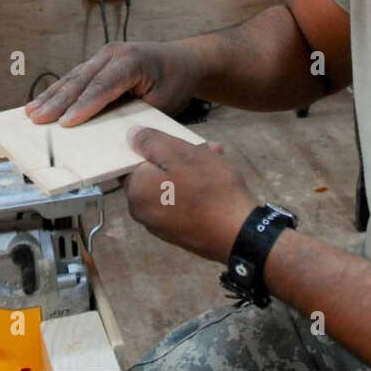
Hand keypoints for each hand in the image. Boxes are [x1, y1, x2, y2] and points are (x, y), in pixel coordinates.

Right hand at [25, 42, 203, 126]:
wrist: (183, 60)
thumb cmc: (175, 83)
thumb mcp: (164, 103)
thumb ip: (137, 117)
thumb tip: (113, 140)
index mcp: (132, 61)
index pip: (103, 86)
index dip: (83, 106)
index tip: (66, 123)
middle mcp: (114, 53)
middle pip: (81, 80)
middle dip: (58, 102)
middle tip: (37, 119)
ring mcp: (104, 55)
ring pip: (73, 77)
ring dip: (51, 96)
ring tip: (30, 113)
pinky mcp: (98, 62)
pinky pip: (75, 77)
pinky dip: (58, 91)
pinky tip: (42, 103)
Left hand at [123, 127, 255, 263]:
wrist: (239, 234)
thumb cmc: (209, 189)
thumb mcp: (182, 154)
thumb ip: (152, 142)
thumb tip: (130, 136)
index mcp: (135, 192)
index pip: (134, 160)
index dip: (157, 147)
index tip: (178, 141)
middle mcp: (141, 212)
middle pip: (155, 173)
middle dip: (179, 158)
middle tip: (206, 148)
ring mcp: (161, 226)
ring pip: (171, 186)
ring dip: (191, 171)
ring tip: (217, 161)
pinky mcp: (179, 233)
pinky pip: (181, 203)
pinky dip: (194, 191)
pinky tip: (217, 183)